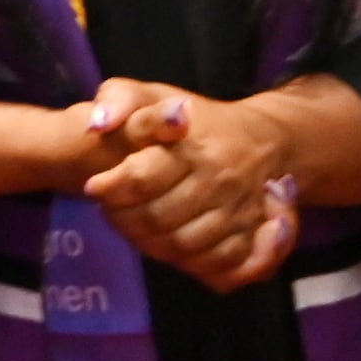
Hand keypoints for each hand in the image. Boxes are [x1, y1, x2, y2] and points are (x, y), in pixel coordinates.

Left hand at [82, 79, 299, 292]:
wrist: (266, 139)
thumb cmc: (197, 118)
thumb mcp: (153, 94)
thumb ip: (118, 100)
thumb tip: (96, 125)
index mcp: (192, 146)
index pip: (141, 178)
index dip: (110, 188)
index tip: (94, 186)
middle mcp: (219, 181)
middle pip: (159, 218)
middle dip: (124, 220)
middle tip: (110, 212)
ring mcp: (239, 211)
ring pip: (185, 246)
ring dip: (150, 244)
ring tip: (133, 229)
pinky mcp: (254, 235)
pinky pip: (221, 265)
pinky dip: (191, 265)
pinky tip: (171, 249)